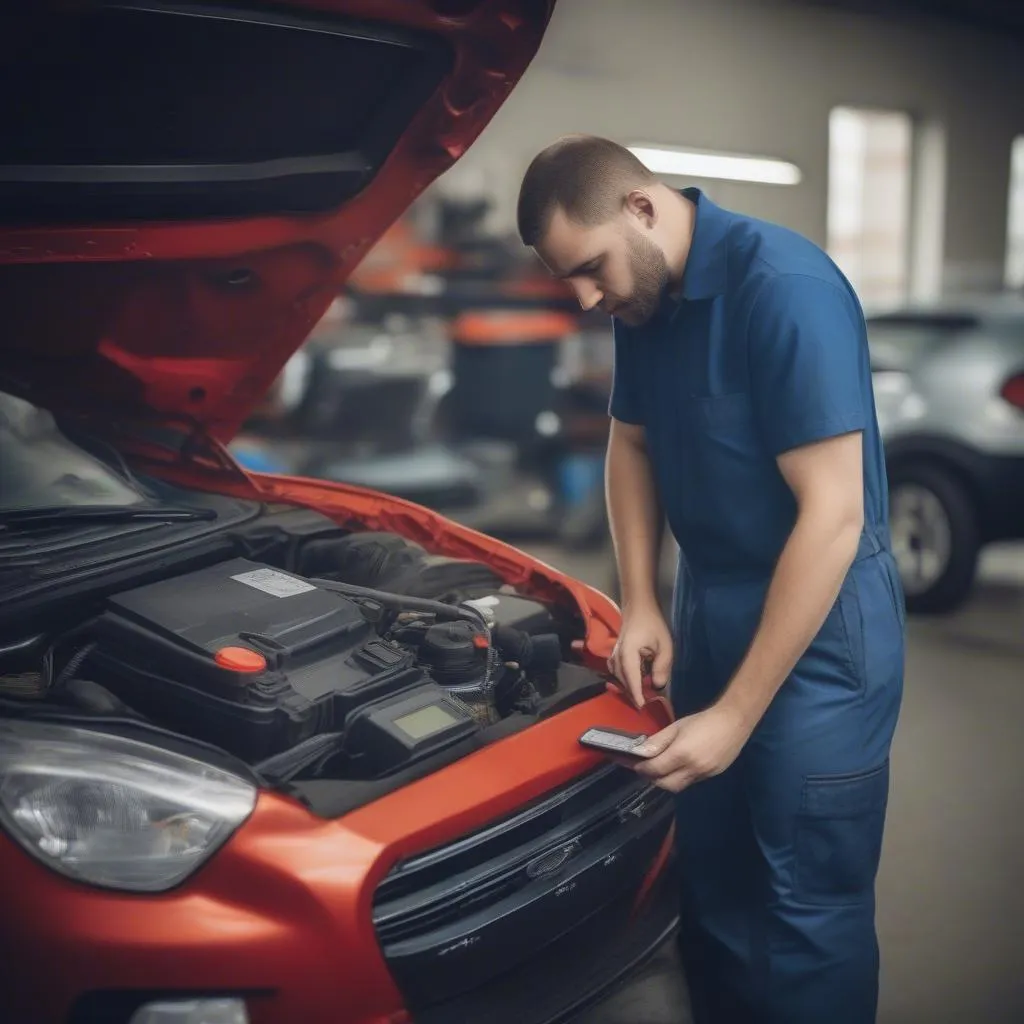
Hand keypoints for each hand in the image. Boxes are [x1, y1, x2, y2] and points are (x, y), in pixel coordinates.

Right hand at [607, 603, 672, 706]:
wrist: (638, 607)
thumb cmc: (653, 624)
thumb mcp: (664, 645)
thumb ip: (662, 666)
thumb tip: (658, 685)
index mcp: (627, 655)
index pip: (631, 680)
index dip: (637, 695)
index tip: (643, 708)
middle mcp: (616, 657)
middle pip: (623, 681)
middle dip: (634, 694)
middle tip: (647, 704)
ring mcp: (614, 656)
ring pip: (619, 677)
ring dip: (630, 687)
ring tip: (642, 695)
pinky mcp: (615, 655)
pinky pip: (618, 672)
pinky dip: (625, 679)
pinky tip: (635, 682)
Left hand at [630, 703, 751, 791]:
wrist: (734, 722)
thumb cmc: (703, 720)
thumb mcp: (677, 726)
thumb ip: (658, 740)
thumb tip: (641, 751)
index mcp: (681, 753)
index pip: (655, 769)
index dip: (642, 768)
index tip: (635, 764)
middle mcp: (692, 768)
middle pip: (665, 784)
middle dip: (652, 778)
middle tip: (646, 768)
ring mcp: (704, 774)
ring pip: (678, 786)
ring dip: (666, 781)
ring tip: (661, 769)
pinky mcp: (712, 776)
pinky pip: (690, 782)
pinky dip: (680, 778)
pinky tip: (678, 768)